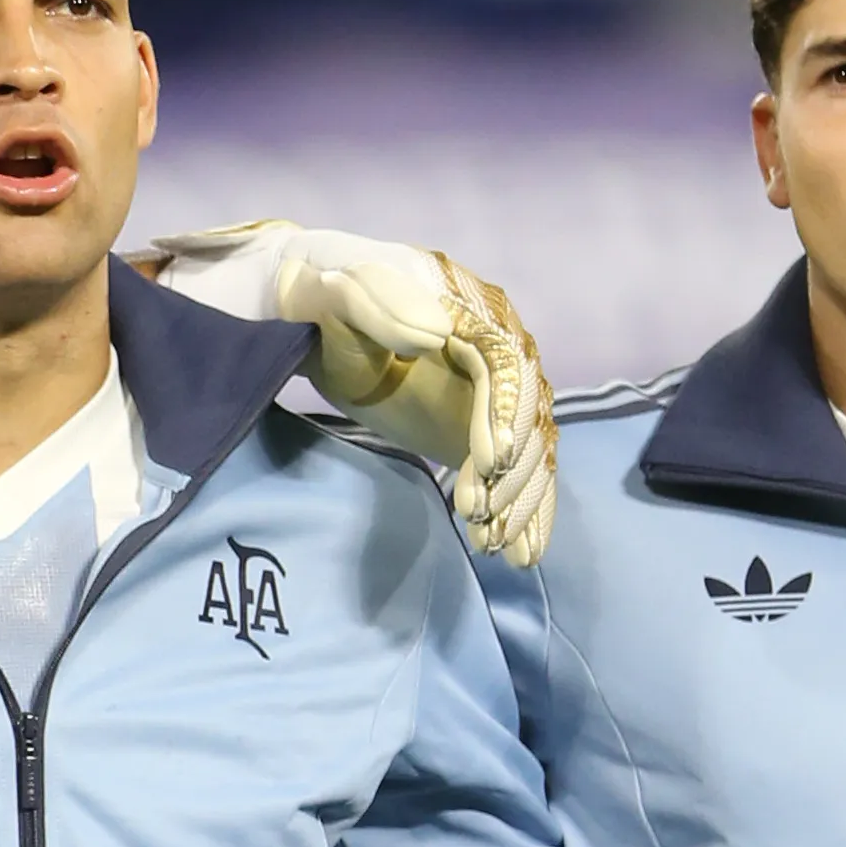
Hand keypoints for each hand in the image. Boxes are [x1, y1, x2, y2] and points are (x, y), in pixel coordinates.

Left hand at [142, 225, 556, 566]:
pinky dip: (524, 509)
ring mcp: (495, 390)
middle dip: (512, 469)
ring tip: (492, 542)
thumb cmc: (324, 303)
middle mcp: (499, 346)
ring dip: (518, 498)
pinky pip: (516, 467)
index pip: (503, 365)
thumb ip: (381, 303)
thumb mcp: (339, 294)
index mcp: (471, 308)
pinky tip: (519, 553)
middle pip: (527, 412)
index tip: (490, 461)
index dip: (503, 413)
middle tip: (482, 515)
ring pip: (529, 446)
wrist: (315, 317)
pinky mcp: (482, 425)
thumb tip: (438, 333)